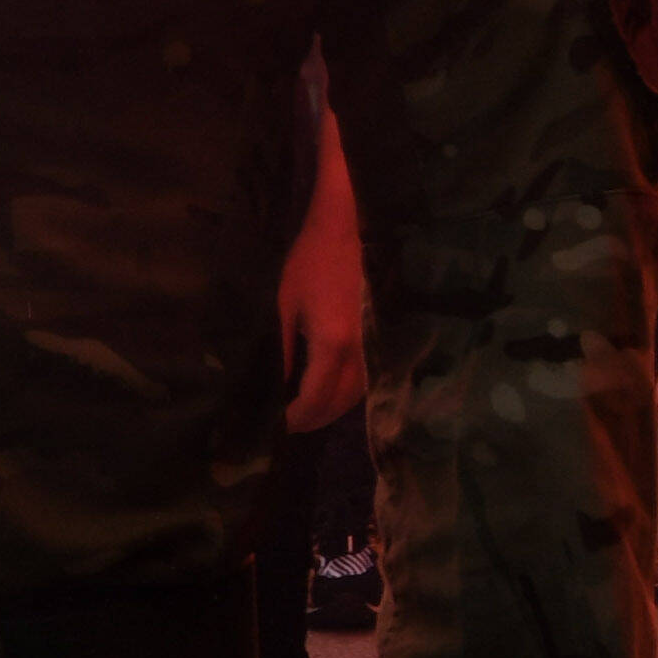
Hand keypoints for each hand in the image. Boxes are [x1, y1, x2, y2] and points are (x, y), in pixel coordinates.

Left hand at [275, 203, 368, 434]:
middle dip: (315, 419)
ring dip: (332, 409)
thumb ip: (283, 349)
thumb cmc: (310, 262)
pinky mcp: (381, 339)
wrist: (349, 230)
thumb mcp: (285, 305)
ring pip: (357, 395)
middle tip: (290, 426)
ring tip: (305, 413)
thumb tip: (276, 385)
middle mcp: (361, 353)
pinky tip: (329, 391)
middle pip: (340, 403)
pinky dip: (347, 394)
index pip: (316, 398)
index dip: (298, 417)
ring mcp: (375, 346)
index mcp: (333, 344)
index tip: (280, 427)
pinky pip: (367, 380)